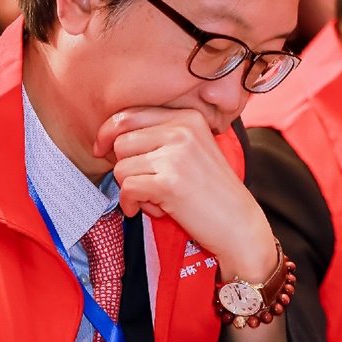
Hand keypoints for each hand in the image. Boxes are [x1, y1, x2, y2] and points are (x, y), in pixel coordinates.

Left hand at [96, 107, 276, 277]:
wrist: (239, 226)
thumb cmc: (212, 194)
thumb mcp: (191, 151)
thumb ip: (158, 137)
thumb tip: (107, 139)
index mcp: (187, 118)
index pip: (129, 114)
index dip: (108, 133)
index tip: (101, 149)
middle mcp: (182, 130)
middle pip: (120, 142)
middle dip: (124, 168)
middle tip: (145, 185)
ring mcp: (177, 155)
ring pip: (121, 167)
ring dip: (131, 189)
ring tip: (155, 199)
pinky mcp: (169, 183)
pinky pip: (127, 188)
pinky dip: (131, 204)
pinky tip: (148, 210)